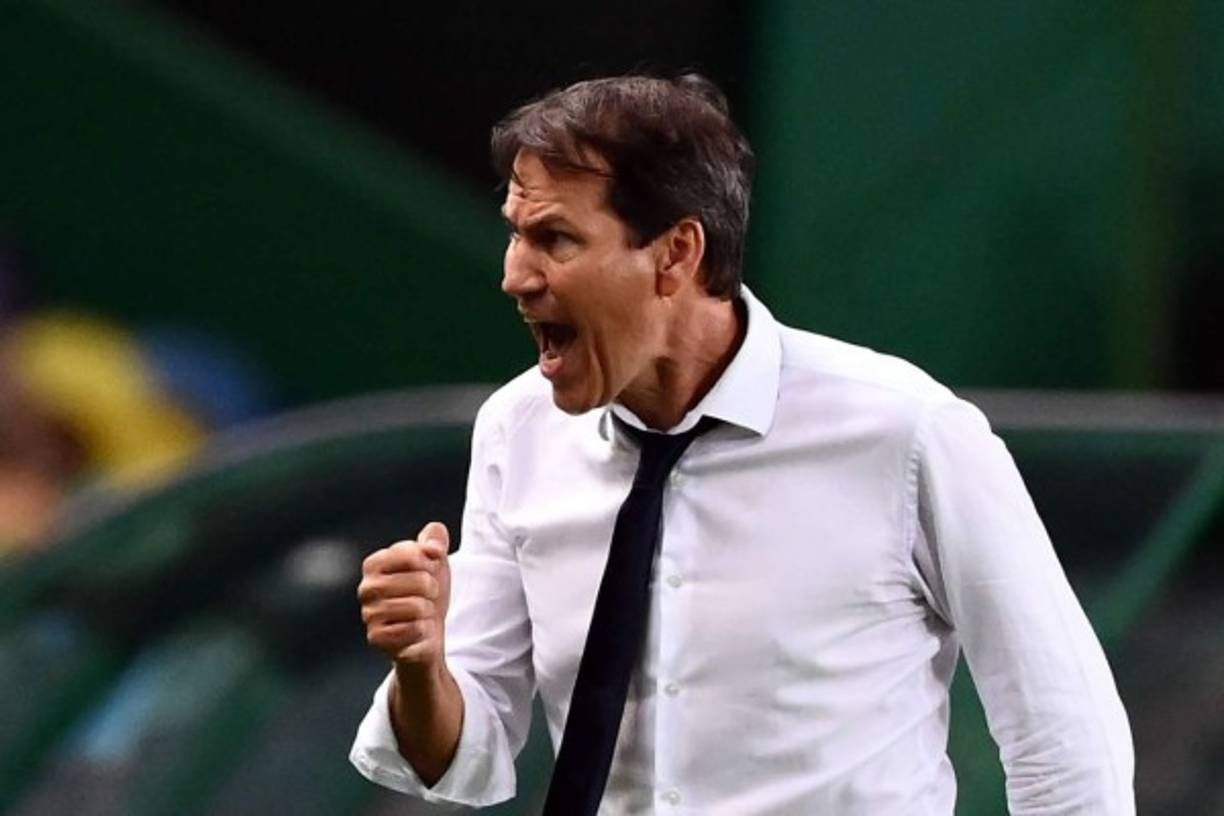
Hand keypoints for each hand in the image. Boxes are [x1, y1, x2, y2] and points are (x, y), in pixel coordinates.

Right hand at [359, 521, 450, 669]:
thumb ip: (435, 539)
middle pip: (419, 580)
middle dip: (432, 588)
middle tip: (427, 595)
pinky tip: (416, 629)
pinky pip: (413, 629)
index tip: (428, 569)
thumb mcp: (435, 560)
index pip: (411, 553)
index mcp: (375, 564)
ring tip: (421, 613)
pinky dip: (423, 630)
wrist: (427, 631)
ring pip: (417, 607)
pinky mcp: (376, 637)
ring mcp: (369, 614)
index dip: (430, 562)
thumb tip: (434, 543)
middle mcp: (366, 588)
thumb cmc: (427, 592)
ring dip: (428, 611)